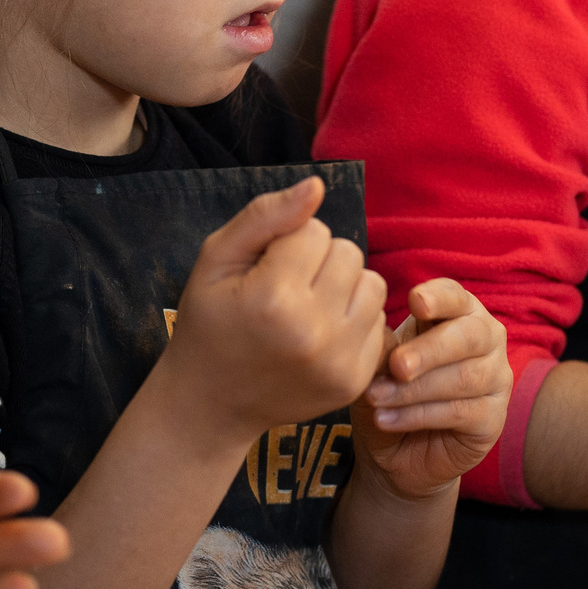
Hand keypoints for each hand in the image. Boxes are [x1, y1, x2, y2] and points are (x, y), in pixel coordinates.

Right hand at [166, 176, 388, 437]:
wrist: (210, 404)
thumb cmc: (209, 322)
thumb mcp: (216, 259)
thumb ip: (265, 216)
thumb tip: (317, 184)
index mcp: (274, 297)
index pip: (315, 231)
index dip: (287, 242)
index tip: (263, 269)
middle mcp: (313, 331)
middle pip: (349, 253)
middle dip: (320, 260)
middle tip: (285, 287)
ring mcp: (338, 361)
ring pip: (372, 284)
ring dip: (343, 286)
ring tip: (307, 306)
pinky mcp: (355, 380)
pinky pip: (378, 322)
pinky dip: (353, 319)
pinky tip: (320, 333)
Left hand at [351, 278, 512, 498]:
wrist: (394, 449)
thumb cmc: (388, 391)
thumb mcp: (378, 366)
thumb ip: (384, 347)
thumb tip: (378, 331)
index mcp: (457, 313)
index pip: (455, 296)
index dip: (438, 297)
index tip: (415, 301)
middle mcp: (486, 340)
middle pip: (468, 335)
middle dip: (428, 350)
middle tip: (396, 365)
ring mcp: (496, 378)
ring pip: (464, 377)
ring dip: (415, 390)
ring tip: (376, 399)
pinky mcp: (493, 418)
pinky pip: (461, 412)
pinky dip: (419, 415)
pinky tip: (388, 419)